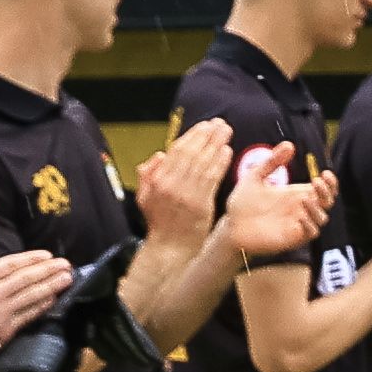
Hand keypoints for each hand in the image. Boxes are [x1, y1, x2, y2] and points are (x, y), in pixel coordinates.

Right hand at [0, 236, 75, 371]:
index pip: (11, 264)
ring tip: (67, 279)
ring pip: (32, 296)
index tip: (46, 254)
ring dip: (52, 286)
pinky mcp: (4, 332)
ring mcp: (1, 313)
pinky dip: (42, 307)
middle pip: (27, 278)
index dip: (31, 258)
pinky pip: (28, 317)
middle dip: (49, 270)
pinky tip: (53, 300)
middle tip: (66, 264)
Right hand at [130, 116, 234, 244]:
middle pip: (191, 153)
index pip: (176, 151)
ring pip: (203, 162)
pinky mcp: (201, 204)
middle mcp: (170, 184)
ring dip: (216, 144)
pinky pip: (212, 178)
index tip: (203, 126)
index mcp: (157, 180)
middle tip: (219, 123)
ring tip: (226, 131)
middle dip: (207, 135)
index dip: (191, 136)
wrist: (169, 248)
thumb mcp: (145, 198)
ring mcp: (186, 194)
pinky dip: (220, 163)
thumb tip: (159, 154)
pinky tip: (227, 151)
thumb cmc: (159, 222)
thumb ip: (147, 175)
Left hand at [220, 141, 332, 260]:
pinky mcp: (292, 238)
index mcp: (294, 194)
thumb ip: (272, 162)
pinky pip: (311, 233)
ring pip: (322, 218)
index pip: (322, 189)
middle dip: (327, 192)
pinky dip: (310, 224)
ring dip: (317, 208)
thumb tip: (290, 145)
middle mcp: (300, 209)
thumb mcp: (255, 177)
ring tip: (306, 199)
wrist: (230, 225)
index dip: (329, 182)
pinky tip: (301, 216)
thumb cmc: (242, 203)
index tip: (325, 173)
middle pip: (327, 202)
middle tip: (317, 182)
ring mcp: (297, 224)